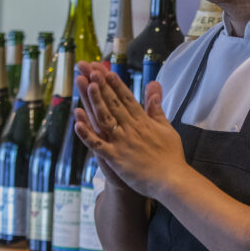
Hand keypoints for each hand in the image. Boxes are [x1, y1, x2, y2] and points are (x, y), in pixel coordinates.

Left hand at [73, 62, 186, 199]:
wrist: (172, 180)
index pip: (127, 98)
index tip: (106, 71)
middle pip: (114, 103)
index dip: (116, 84)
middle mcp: (131, 128)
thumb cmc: (171, 156)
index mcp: (143, 121)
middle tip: (91, 69)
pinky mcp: (116, 158)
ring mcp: (122, 142)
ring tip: (86, 85)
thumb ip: (157, 108)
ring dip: (95, 101)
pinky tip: (77, 123)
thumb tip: (154, 87)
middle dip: (102, 86)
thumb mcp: (167, 128)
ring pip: (105, 118)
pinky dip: (87, 134)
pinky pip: (98, 145)